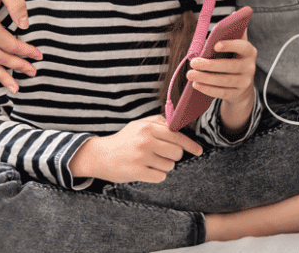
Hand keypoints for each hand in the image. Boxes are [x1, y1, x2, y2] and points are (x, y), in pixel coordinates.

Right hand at [69, 115, 202, 183]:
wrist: (99, 155)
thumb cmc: (124, 140)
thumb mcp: (139, 124)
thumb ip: (159, 122)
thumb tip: (179, 125)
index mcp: (147, 127)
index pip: (177, 136)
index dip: (190, 145)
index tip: (198, 150)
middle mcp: (145, 140)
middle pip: (177, 153)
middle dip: (173, 156)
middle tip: (161, 155)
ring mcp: (140, 157)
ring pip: (170, 166)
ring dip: (163, 166)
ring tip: (149, 162)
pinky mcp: (136, 172)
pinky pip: (160, 177)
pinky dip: (156, 176)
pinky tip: (145, 170)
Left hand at [187, 35, 257, 132]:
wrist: (241, 82)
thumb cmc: (232, 58)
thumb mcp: (233, 47)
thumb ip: (228, 36)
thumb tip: (219, 23)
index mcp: (249, 51)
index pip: (242, 47)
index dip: (229, 45)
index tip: (215, 45)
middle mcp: (249, 67)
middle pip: (230, 66)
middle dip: (210, 65)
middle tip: (193, 62)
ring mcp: (245, 82)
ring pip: (224, 81)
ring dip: (205, 78)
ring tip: (190, 74)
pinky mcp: (237, 93)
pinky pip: (222, 92)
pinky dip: (208, 89)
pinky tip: (196, 85)